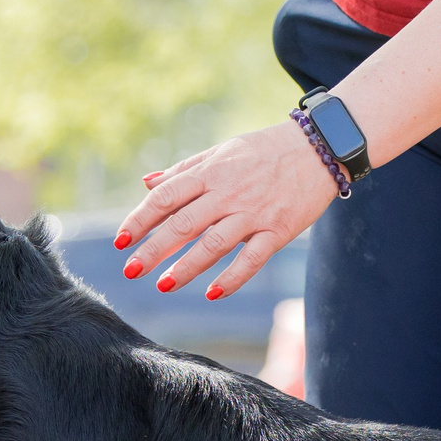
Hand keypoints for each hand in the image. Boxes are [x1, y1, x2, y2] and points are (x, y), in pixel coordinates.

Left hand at [112, 120, 338, 298]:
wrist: (319, 147)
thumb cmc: (264, 151)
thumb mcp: (221, 152)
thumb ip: (184, 170)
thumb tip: (147, 182)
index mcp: (210, 172)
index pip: (166, 196)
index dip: (140, 219)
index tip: (121, 240)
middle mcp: (228, 193)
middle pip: (183, 224)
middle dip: (154, 249)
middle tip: (131, 270)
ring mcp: (254, 213)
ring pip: (214, 244)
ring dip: (187, 267)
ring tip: (164, 285)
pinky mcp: (278, 230)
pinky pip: (252, 258)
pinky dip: (232, 277)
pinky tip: (211, 292)